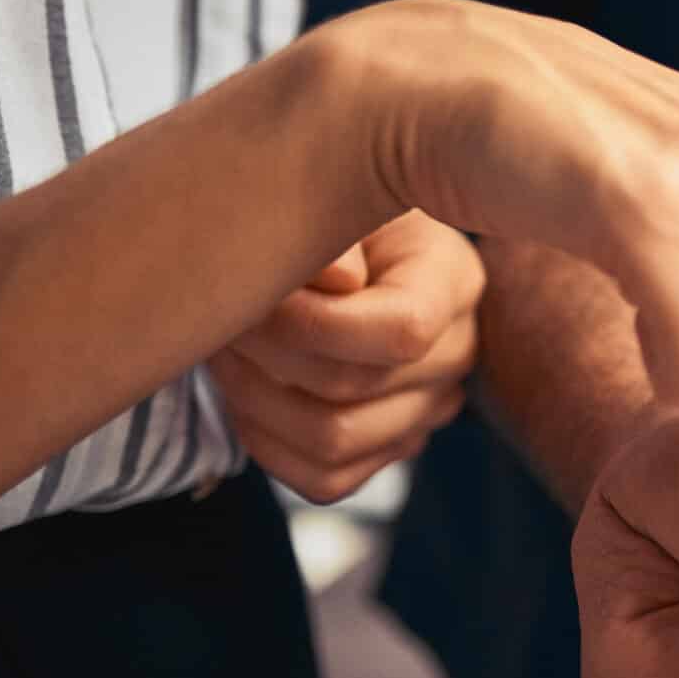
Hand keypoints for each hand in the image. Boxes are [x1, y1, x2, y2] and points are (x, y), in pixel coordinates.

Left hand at [210, 209, 481, 501]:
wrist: (343, 246)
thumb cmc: (332, 215)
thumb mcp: (335, 197)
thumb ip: (333, 231)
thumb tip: (338, 282)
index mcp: (452, 281)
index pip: (402, 330)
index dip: (313, 323)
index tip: (259, 292)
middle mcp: (456, 352)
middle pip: (352, 388)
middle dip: (264, 354)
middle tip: (221, 315)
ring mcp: (428, 408)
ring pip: (333, 441)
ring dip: (256, 400)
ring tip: (228, 352)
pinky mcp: (392, 448)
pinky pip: (327, 480)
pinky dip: (270, 446)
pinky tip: (248, 397)